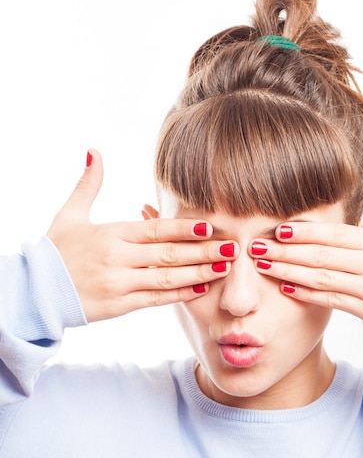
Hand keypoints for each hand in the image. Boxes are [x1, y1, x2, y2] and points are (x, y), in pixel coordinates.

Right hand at [46, 150, 236, 321]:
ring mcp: (120, 284)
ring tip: (224, 268)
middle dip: (203, 251)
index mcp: (111, 234)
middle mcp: (118, 259)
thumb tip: (95, 151)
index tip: (211, 225)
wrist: (35, 292)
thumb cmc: (56, 252)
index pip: (155, 229)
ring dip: (198, 273)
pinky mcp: (120, 305)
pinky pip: (156, 299)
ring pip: (166, 278)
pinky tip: (200, 288)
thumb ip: (88, 184)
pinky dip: (179, 294)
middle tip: (232, 247)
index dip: (185, 228)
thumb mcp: (70, 215)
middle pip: (168, 254)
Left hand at [249, 162, 362, 328]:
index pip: (338, 234)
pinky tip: (287, 289)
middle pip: (321, 256)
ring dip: (288, 272)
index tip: (281, 226)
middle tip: (254, 245)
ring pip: (320, 279)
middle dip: (284, 250)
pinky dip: (308, 295)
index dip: (307, 230)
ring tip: (261, 265)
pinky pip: (332, 302)